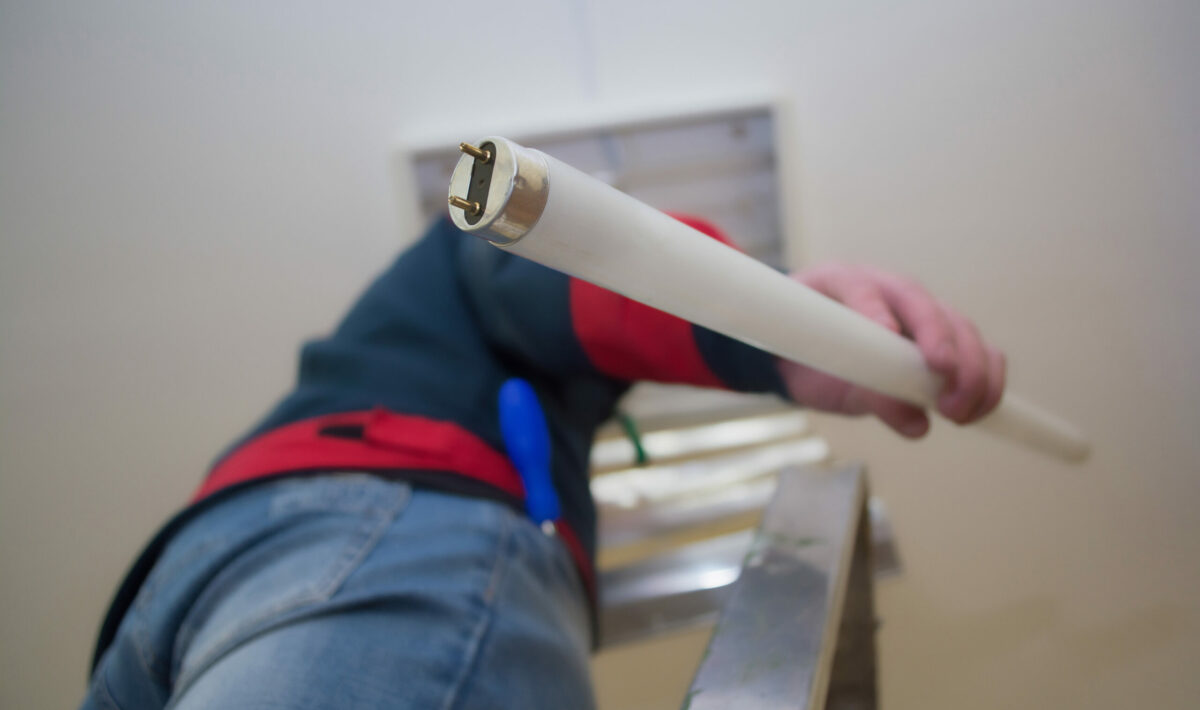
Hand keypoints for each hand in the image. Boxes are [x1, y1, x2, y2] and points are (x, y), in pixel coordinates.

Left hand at [777, 263, 1005, 437]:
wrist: (810, 351)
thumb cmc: (810, 354)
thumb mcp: (820, 377)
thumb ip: (865, 393)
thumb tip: (918, 424)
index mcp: (846, 284)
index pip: (860, 289)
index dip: (873, 309)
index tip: (887, 334)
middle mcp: (890, 292)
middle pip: (925, 307)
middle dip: (940, 345)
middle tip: (943, 393)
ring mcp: (921, 312)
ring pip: (960, 327)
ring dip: (971, 370)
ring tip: (958, 412)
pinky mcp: (944, 337)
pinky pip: (978, 350)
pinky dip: (986, 379)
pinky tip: (978, 409)